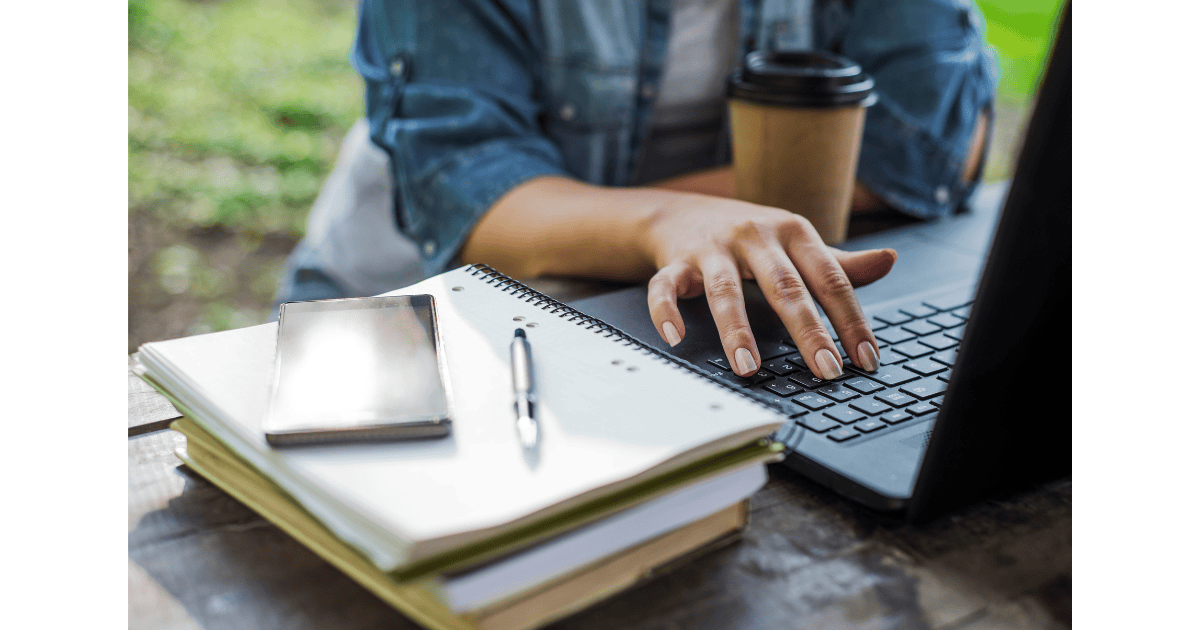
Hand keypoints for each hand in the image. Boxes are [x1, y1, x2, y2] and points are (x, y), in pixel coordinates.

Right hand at [640, 194, 895, 378]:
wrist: (683, 211)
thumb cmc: (750, 236)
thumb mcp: (797, 243)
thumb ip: (839, 263)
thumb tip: (890, 260)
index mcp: (792, 231)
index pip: (830, 278)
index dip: (850, 319)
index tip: (865, 358)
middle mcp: (754, 235)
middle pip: (785, 286)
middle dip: (807, 331)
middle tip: (826, 370)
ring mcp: (713, 248)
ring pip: (725, 290)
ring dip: (737, 331)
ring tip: (749, 369)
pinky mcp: (676, 260)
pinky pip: (666, 287)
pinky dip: (667, 312)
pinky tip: (677, 338)